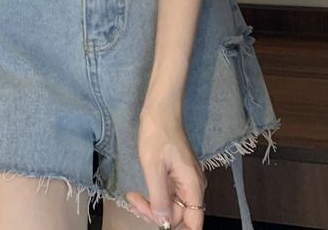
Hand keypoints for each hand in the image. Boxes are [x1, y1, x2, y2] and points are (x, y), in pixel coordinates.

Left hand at [126, 105, 206, 228]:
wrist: (160, 110)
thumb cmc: (157, 134)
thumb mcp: (153, 168)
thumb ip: (159, 198)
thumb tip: (164, 223)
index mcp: (193, 187)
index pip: (194, 224)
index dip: (176, 229)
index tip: (157, 223)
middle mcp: (193, 187)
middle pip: (180, 216)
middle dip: (156, 215)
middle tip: (134, 202)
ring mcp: (185, 180)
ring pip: (172, 206)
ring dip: (153, 207)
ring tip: (133, 198)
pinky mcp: (177, 174)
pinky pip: (169, 194)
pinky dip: (154, 196)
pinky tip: (139, 193)